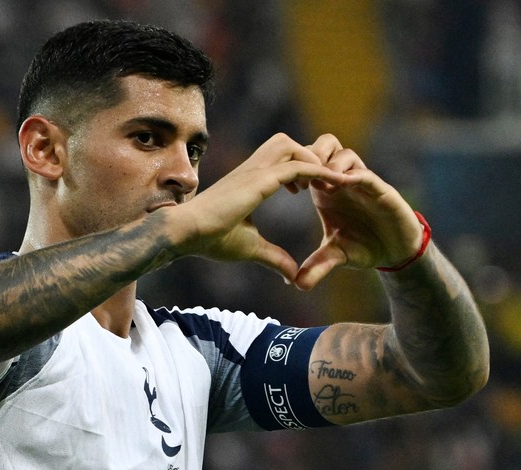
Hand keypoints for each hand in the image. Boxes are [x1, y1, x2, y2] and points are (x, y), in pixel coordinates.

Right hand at [171, 133, 345, 281]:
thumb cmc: (210, 239)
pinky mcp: (259, 180)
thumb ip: (274, 257)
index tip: (308, 190)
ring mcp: (254, 171)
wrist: (186, 233)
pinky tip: (333, 183)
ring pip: (291, 146)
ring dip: (312, 159)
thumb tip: (292, 275)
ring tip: (325, 182)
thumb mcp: (251, 248)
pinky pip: (296, 166)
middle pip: (285, 142)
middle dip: (306, 156)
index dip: (297, 169)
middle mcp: (251, 170)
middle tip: (317, 184)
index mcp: (247, 181)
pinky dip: (318, 171)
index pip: (277, 160)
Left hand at [294, 134, 423, 290]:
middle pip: (325, 145)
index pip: (309, 162)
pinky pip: (367, 174)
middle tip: (303, 178)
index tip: (288, 186)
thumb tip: (297, 285)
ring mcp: (363, 182)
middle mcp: (343, 181)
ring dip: (331, 164)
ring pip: (345, 154)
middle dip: (311, 155)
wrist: (397, 251)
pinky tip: (344, 185)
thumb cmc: (365, 246)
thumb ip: (317, 266)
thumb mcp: (337, 256)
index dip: (296, 168)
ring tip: (322, 184)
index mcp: (327, 190)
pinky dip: (354, 175)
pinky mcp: (381, 189)